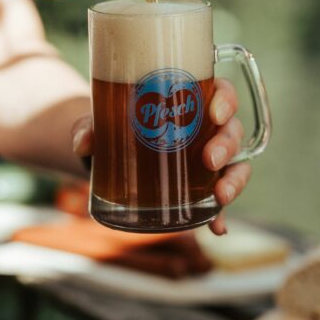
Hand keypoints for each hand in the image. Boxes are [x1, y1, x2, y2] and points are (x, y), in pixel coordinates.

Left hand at [71, 78, 250, 235]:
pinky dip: (219, 214)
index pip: (221, 92)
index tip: (215, 111)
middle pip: (232, 130)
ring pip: (235, 165)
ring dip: (235, 181)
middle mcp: (206, 128)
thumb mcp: (98, 122)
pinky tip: (217, 227)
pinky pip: (217, 200)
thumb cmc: (111, 125)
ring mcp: (207, 159)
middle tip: (210, 160)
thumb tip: (84, 143)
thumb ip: (89, 128)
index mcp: (190, 99)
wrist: (106, 153)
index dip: (227, 99)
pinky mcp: (200, 188)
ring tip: (221, 196)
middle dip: (227, 145)